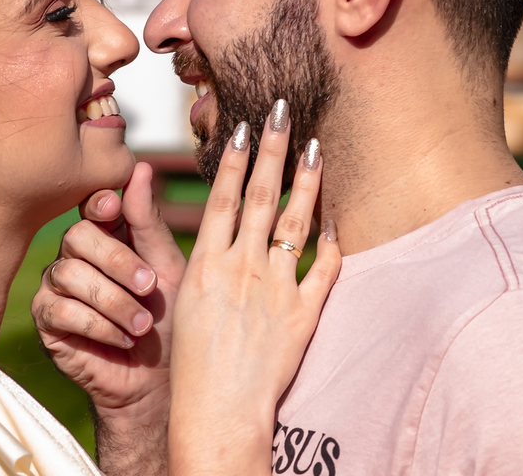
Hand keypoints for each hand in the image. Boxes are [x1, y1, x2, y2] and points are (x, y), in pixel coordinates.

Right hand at [31, 162, 185, 472]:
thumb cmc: (169, 320)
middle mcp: (77, 254)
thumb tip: (140, 166)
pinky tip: (122, 339)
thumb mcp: (167, 268)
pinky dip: (97, 325)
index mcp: (107, 234)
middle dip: (116, 261)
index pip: (93, 204)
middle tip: (148, 286)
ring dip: (112, 300)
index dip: (100, 204)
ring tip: (142, 324)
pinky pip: (60, 310)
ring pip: (69, 273)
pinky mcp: (47, 321)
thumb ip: (148, 222)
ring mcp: (57, 286)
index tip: (114, 209)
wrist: (159, 383)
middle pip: (78, 235)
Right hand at [169, 101, 340, 475]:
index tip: (242, 125)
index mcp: (205, 263)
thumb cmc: (192, 363)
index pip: (221, 196)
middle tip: (280, 110)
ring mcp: (273, 289)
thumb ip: (205, 260)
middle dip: (270, 149)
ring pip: (293, 222)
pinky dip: (333, 242)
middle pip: (257, 195)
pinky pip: (324, 269)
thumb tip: (217, 226)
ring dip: (306, 181)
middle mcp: (240, 267)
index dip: (232, 157)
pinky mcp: (301, 314)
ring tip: (316, 146)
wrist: (216, 411)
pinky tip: (339, 218)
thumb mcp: (182, 301)